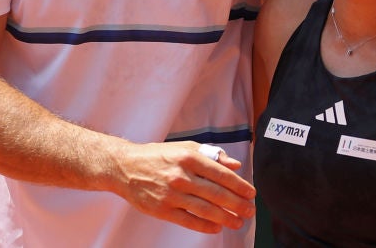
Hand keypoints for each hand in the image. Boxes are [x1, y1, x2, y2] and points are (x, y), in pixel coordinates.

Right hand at [111, 141, 256, 233]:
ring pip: (206, 209)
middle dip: (237, 204)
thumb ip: (211, 155)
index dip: (239, 185)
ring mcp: (172, 194)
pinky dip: (205, 226)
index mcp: (189, 158)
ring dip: (226, 217)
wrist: (125, 167)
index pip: (221, 174)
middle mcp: (182, 176)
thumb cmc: (157, 156)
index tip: (251, 193)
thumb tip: (235, 164)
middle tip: (250, 210)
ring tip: (238, 221)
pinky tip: (217, 227)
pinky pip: (189, 220)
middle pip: (217, 194)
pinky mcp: (163, 209)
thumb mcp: (185, 148)